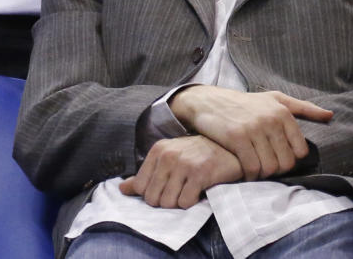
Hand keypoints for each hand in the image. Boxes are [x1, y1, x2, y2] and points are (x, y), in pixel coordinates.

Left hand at [119, 135, 240, 207]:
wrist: (231, 149)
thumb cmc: (199, 156)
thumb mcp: (170, 159)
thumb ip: (146, 174)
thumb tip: (122, 189)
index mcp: (159, 149)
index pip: (140, 187)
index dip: (153, 193)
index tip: (169, 186)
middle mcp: (169, 154)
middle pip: (153, 199)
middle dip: (166, 201)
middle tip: (181, 191)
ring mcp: (185, 163)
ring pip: (168, 203)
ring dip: (179, 203)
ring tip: (190, 190)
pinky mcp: (200, 173)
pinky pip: (185, 203)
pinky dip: (192, 202)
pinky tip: (200, 191)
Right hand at [169, 85, 332, 180]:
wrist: (211, 101)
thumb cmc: (247, 103)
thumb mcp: (276, 99)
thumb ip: (305, 108)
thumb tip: (330, 116)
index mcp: (284, 112)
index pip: (300, 151)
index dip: (291, 160)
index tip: (279, 159)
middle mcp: (272, 120)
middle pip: (286, 162)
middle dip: (277, 171)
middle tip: (267, 169)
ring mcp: (254, 129)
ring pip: (269, 167)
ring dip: (263, 176)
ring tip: (257, 171)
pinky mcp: (237, 138)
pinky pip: (252, 167)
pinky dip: (250, 176)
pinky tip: (246, 172)